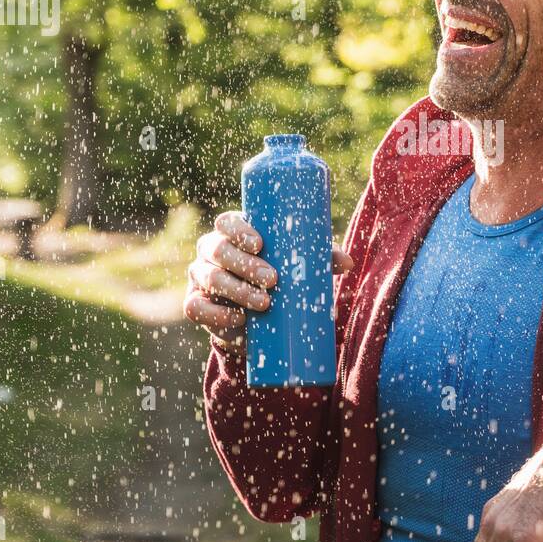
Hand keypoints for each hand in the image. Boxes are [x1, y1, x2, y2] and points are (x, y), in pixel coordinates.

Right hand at [183, 210, 354, 350]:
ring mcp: (200, 276)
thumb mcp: (297, 263)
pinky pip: (195, 308)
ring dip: (236, 290)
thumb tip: (347, 262)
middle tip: (272, 280)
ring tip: (264, 304)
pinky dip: (215, 315)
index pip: (226, 222)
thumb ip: (320, 258)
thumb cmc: (280, 273)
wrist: (257, 313)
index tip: (260, 244)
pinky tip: (237, 319)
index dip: (238, 230)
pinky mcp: (196, 303)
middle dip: (244, 265)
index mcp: (232, 232)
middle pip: (217, 249)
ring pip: (209, 278)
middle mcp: (211, 250)